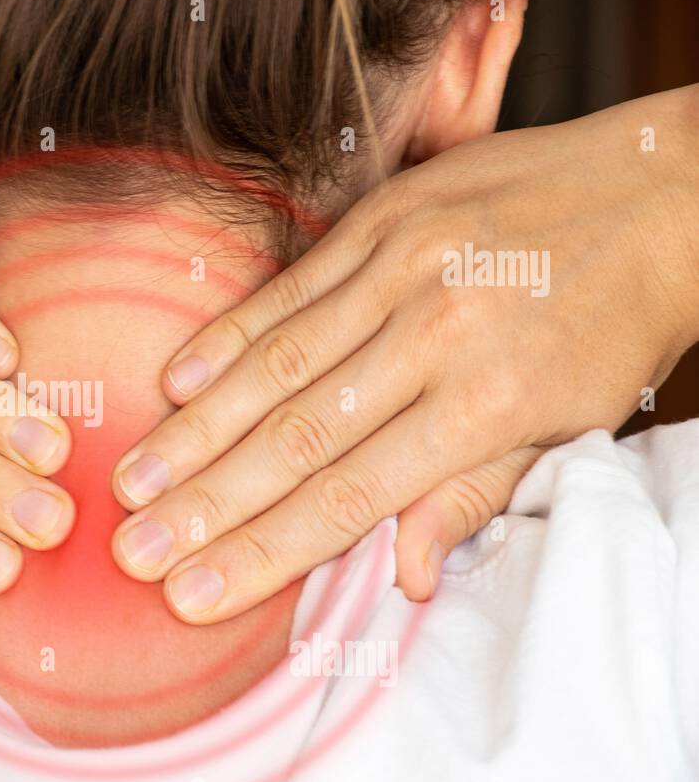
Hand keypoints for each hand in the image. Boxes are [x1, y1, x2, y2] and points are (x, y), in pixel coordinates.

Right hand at [109, 85, 698, 620]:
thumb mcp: (571, 425)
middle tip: (134, 548)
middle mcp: (436, 337)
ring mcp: (404, 269)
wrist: (659, 189)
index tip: (193, 592)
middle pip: (298, 438)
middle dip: (207, 502)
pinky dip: (226, 337)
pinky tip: (173, 383)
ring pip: (278, 364)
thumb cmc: (613, 321)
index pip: (351, 498)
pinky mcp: (383, 217)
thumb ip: (472, 495)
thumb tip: (400, 578)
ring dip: (196, 430)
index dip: (263, 551)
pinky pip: (289, 287)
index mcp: (487, 404)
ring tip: (134, 482)